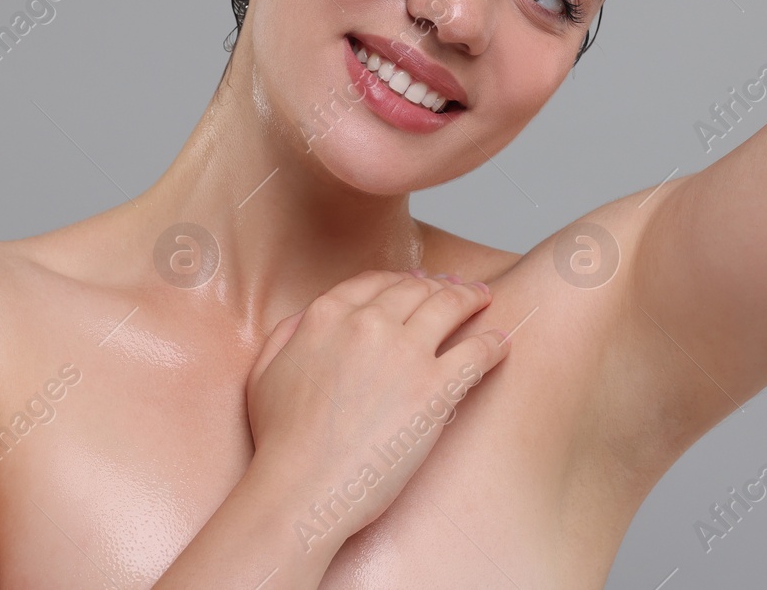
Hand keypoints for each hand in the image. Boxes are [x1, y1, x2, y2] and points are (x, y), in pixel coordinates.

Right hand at [243, 270, 508, 543]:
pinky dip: (493, 344)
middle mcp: (369, 323)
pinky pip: (476, 353)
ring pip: (449, 306)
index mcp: (327, 315)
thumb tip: (308, 319)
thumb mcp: (265, 372)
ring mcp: (405, 352)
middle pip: (415, 289)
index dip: (400, 280)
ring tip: (482, 301)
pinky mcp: (435, 387)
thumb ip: (286, 334)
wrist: (303, 488)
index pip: (375, 282)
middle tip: (456, 289)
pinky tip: (501, 343)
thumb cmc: (281, 442)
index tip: (415, 282)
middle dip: (438, 284)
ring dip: (470, 298)